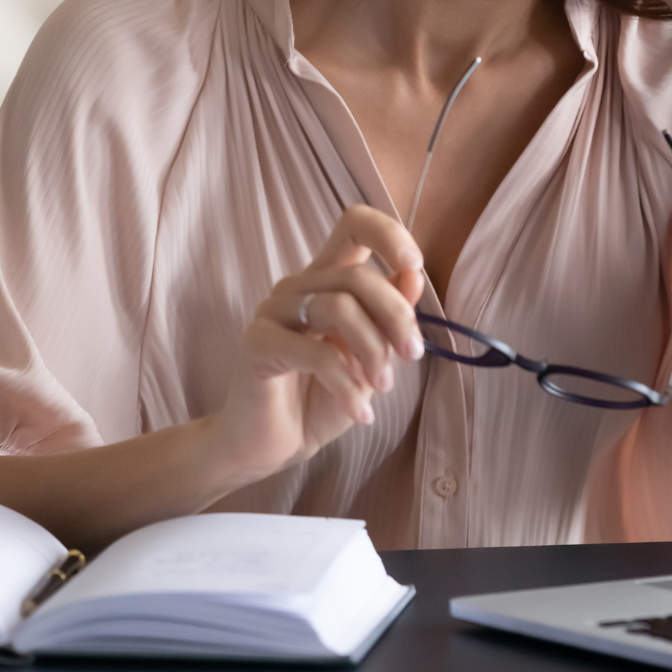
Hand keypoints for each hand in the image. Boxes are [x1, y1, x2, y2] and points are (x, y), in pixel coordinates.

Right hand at [204, 206, 426, 483]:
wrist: (272, 445)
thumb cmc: (321, 398)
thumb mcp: (369, 358)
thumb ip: (388, 318)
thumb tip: (413, 277)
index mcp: (326, 280)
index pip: (353, 225)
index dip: (388, 235)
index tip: (414, 266)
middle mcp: (298, 286)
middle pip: (357, 276)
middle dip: (396, 316)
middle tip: (413, 355)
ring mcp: (273, 312)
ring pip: (338, 307)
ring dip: (373, 351)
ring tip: (381, 387)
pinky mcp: (257, 344)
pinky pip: (315, 353)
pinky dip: (347, 385)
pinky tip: (360, 413)